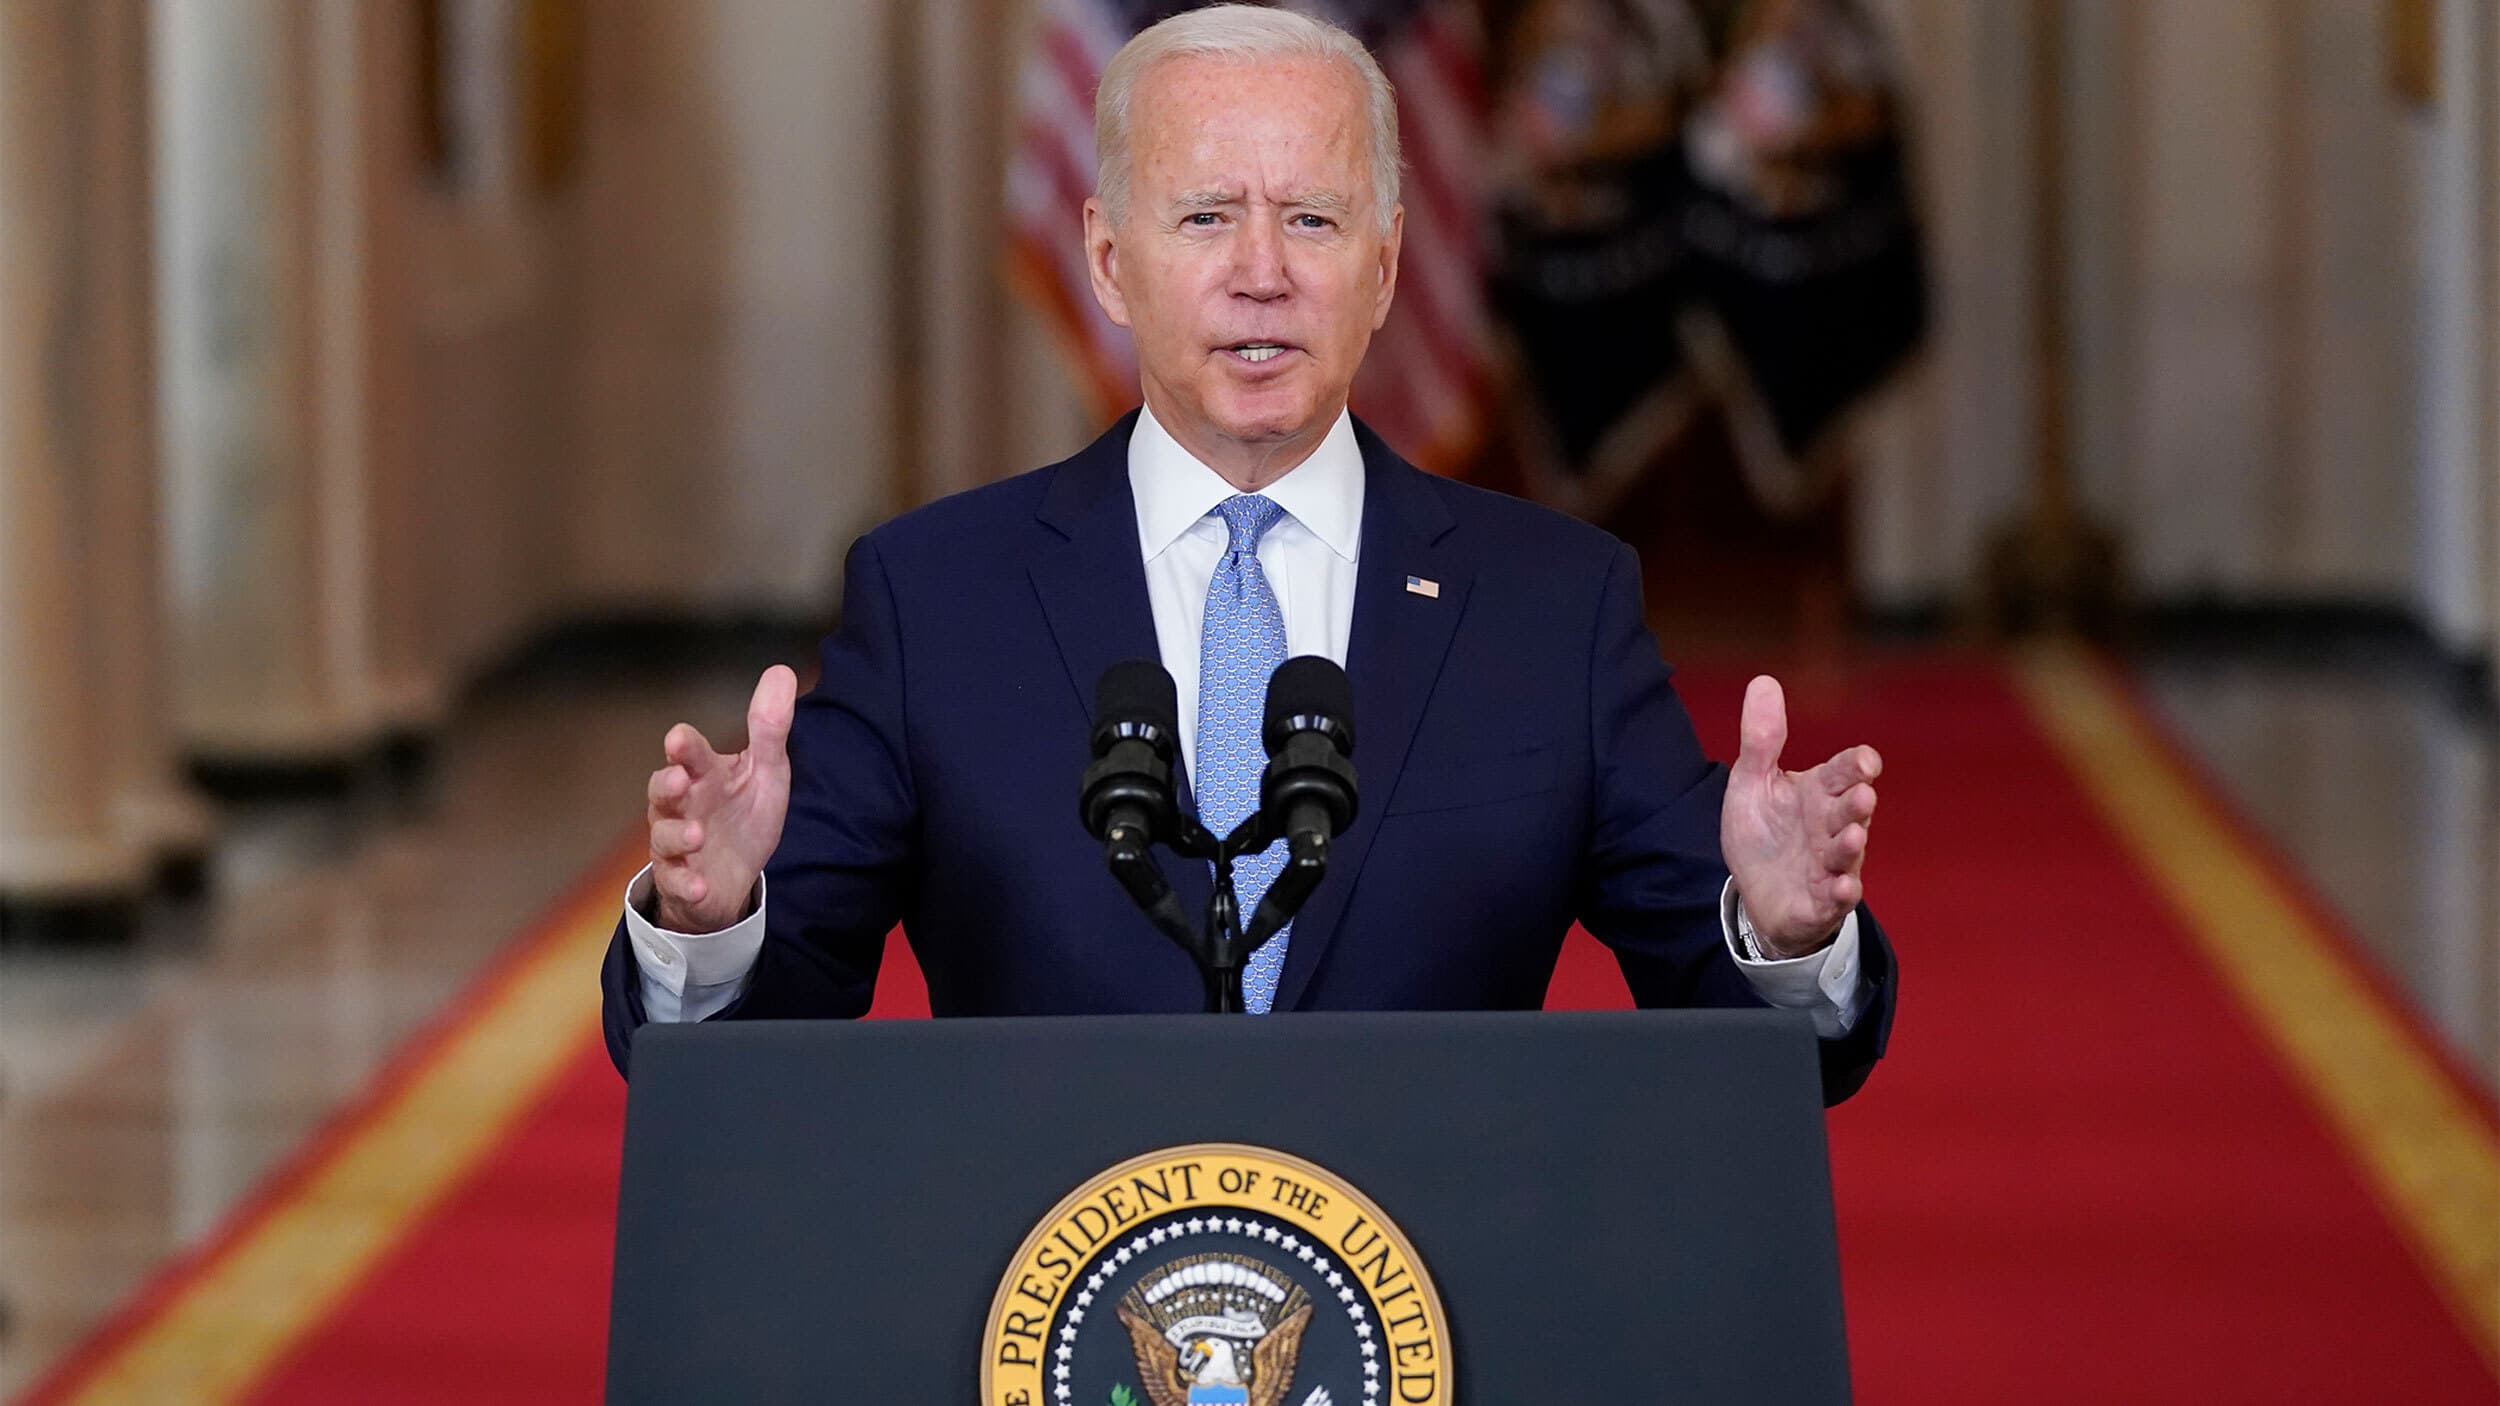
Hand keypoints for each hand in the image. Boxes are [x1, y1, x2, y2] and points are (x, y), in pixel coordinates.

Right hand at [646, 666, 797, 932]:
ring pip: (664, 836)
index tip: (679, 738)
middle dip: (666, 784)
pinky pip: (676, 882)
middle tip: (678, 780)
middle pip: (662, 790)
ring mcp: (676, 844)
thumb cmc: (743, 814)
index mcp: (704, 774)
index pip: (689, 754)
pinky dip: (686, 884)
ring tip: (696, 835)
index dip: (684, 747)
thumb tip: (782, 670)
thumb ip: (770, 728)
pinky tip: (700, 885)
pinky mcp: (681, 880)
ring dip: (677, 835)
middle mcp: (682, 805)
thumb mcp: (766, 772)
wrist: (732, 875)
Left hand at [1719, 675, 1880, 956]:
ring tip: (1853, 836)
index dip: (1857, 766)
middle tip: (1862, 795)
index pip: (1845, 772)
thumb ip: (1761, 738)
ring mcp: (1831, 865)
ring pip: (1848, 854)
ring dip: (1851, 846)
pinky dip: (1840, 894)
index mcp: (1820, 792)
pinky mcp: (1821, 901)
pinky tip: (1842, 887)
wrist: (1756, 890)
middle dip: (1857, 804)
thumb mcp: (1753, 782)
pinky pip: (1836, 899)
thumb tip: (1763, 680)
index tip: (1865, 761)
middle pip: (1851, 811)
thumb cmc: (1765, 831)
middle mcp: (1833, 826)